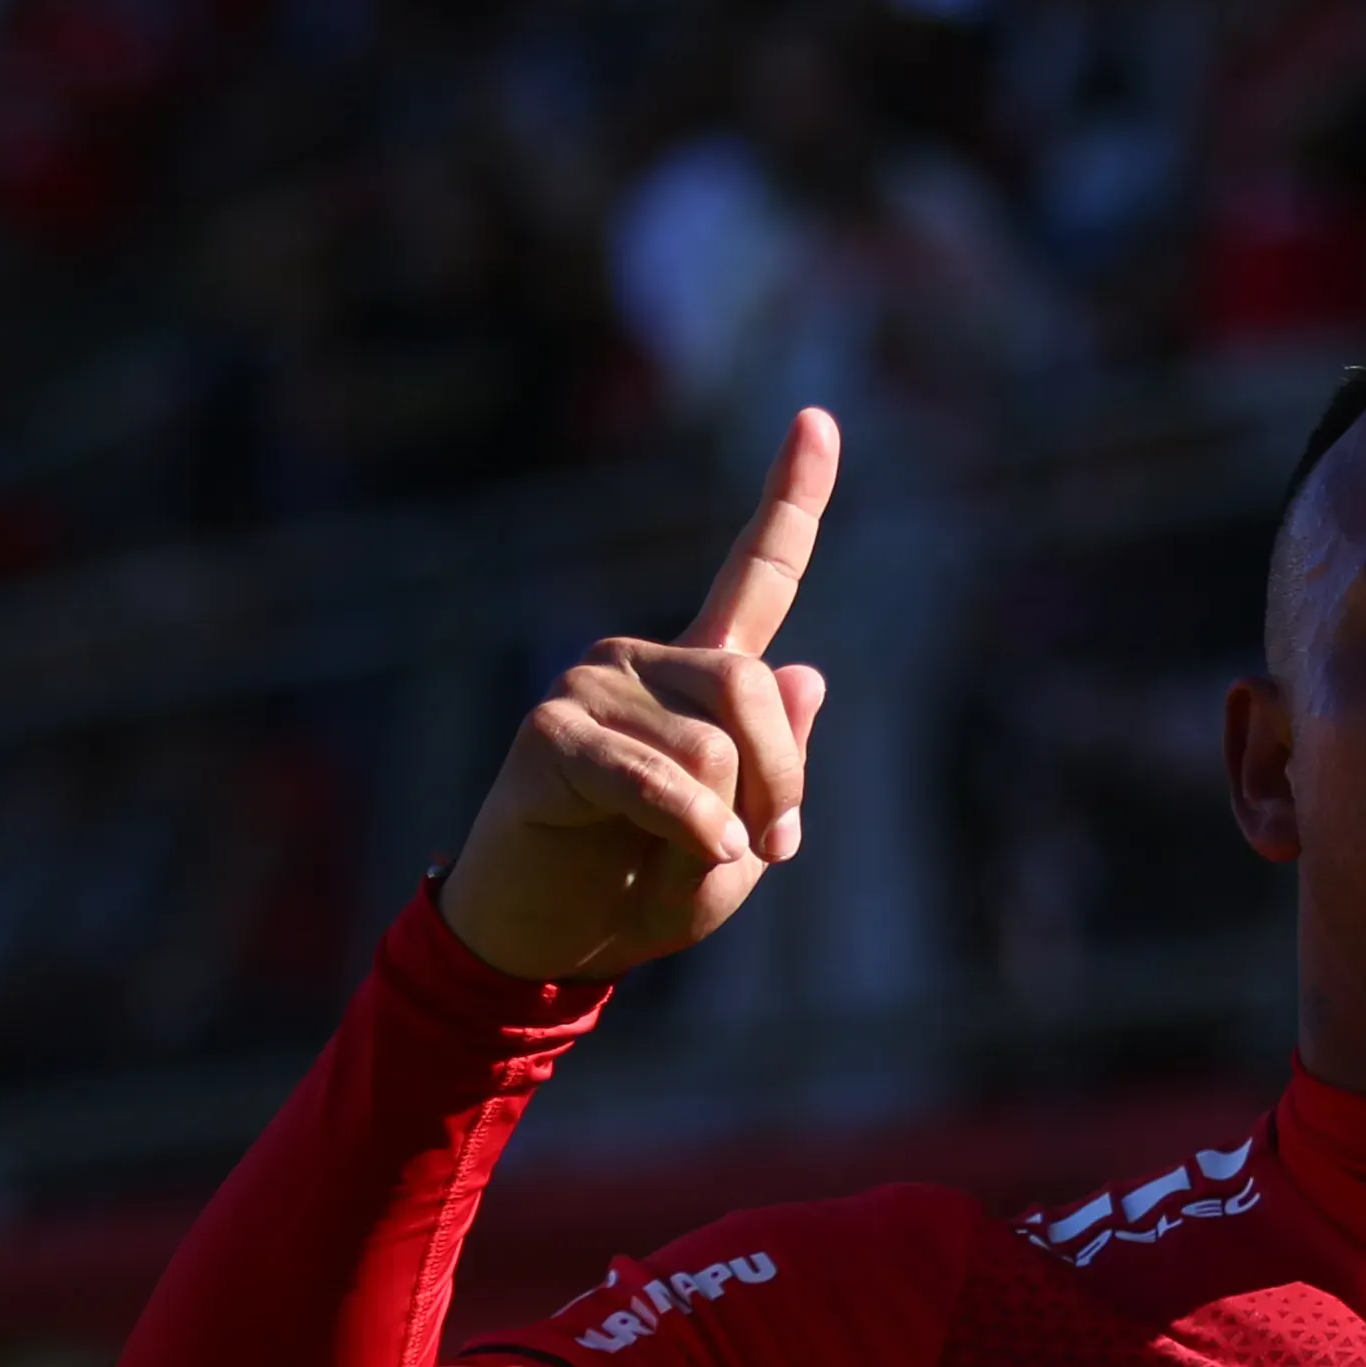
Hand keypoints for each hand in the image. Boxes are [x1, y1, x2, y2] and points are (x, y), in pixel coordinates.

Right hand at [438, 407, 839, 982]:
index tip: (820, 419)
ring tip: (691, 861)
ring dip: (726, 824)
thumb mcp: (739, 850)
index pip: (756, 574)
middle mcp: (644, 662)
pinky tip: (702, 853)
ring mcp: (590, 688)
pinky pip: (657, 777)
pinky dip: (691, 825)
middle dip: (780, 780)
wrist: (545, 947)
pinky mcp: (551, 733)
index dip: (793, 498)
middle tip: (771, 847)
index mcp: (697, 678)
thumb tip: (806, 674)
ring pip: (713, 743)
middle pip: (752, 686)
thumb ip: (777, 771)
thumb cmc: (640, 895)